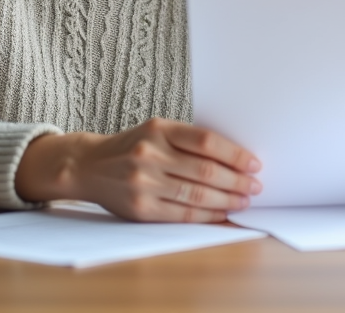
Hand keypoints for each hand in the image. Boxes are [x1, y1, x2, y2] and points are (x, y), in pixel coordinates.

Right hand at [15, 118, 261, 221]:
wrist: (89, 165)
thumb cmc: (132, 146)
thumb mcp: (157, 131)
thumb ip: (189, 141)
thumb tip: (235, 159)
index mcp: (158, 129)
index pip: (206, 142)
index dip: (235, 154)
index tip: (254, 164)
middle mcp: (150, 155)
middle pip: (205, 171)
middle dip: (236, 181)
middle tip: (255, 186)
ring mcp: (144, 183)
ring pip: (196, 195)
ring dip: (226, 200)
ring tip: (243, 201)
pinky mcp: (140, 208)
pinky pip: (182, 214)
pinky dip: (207, 216)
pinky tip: (222, 214)